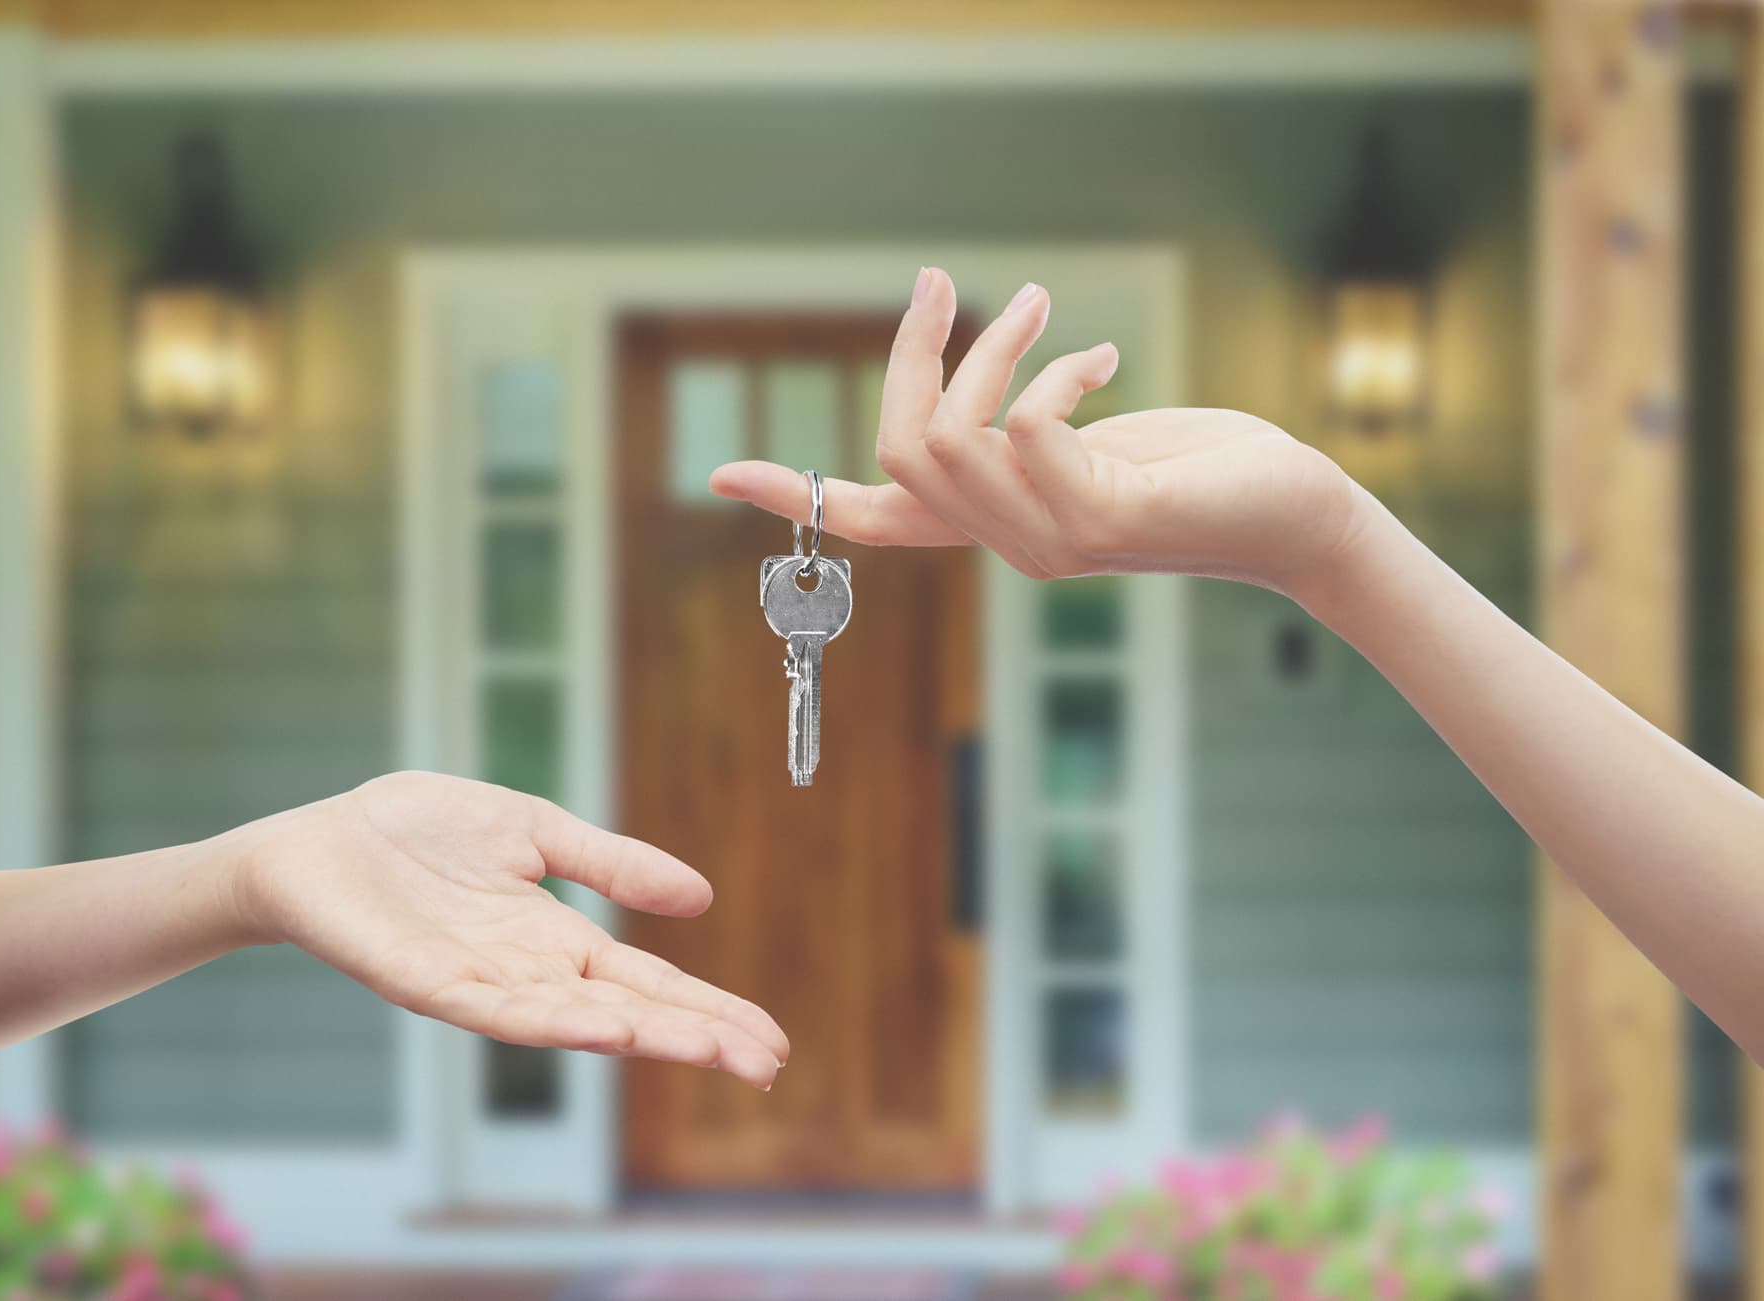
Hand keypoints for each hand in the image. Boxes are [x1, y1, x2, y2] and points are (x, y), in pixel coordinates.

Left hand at [220, 771, 788, 1088]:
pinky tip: (601, 1027)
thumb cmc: (417, 833)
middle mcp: (528, 974)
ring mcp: (480, 985)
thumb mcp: (535, 831)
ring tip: (703, 1049)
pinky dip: (552, 1021)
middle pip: (628, 1013)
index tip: (770, 1040)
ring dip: (640, 1037)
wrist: (317, 841)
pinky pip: (496, 1011)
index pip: (649, 983)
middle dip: (696, 1038)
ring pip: (573, 1023)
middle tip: (766, 1064)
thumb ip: (610, 864)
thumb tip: (701, 897)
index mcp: (557, 940)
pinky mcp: (426, 983)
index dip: (708, 1010)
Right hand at [710, 267, 1369, 599]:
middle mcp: (1008, 546)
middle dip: (910, 357)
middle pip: (899, 451)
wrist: (1291, 515)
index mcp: (994, 526)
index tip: (720, 478)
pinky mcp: (1099, 520)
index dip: (796, 495)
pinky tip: (1102, 361)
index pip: (875, 522)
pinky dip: (1052, 377)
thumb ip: (1024, 434)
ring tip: (1039, 307)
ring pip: (954, 440)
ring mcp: (1049, 542)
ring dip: (991, 351)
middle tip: (934, 285)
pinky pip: (1025, 431)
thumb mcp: (1090, 446)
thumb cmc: (1197, 472)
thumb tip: (981, 404)